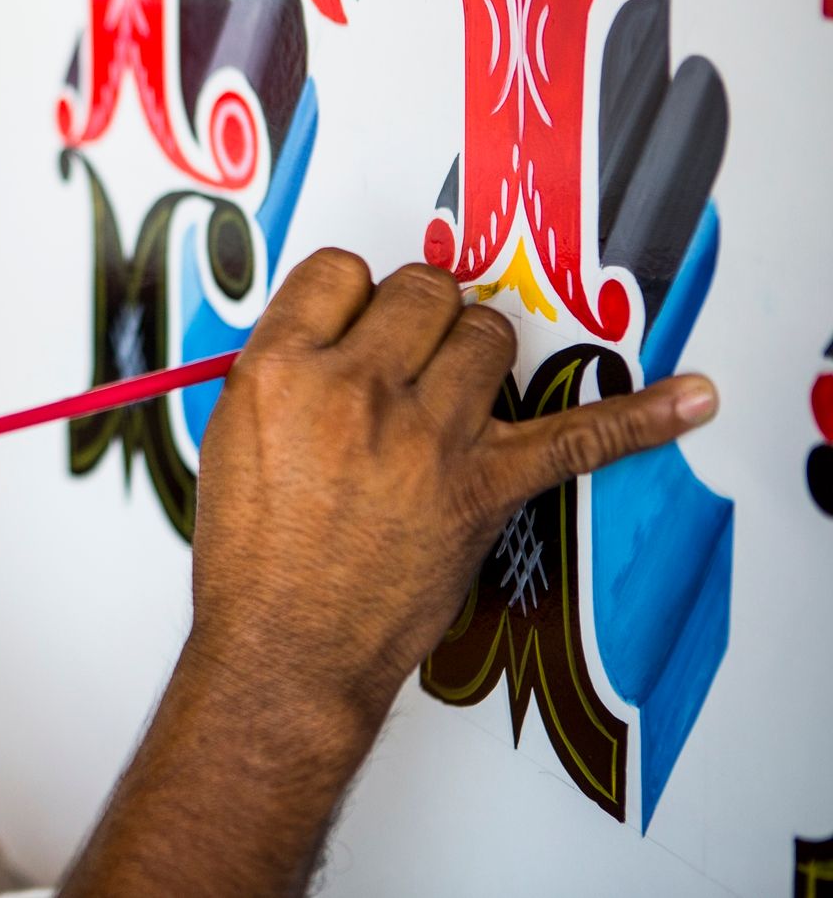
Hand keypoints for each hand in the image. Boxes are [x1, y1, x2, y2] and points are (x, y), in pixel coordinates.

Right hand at [58, 249, 717, 897]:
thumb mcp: (230, 437)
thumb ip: (284, 374)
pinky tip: (689, 400)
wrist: (289, 648)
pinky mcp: (486, 484)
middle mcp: (357, 388)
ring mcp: (429, 434)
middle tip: (406, 360)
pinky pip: (578, 435)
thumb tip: (335, 342)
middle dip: (418, 317)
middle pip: (423, 291)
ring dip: (474, 352)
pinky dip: (640, 418)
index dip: (350, 296)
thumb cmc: (253, 558)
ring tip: (453, 393)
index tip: (356, 322)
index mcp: (280, 370)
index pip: (337, 271)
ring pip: (488, 333)